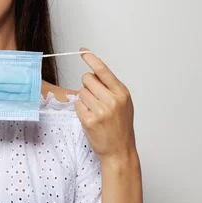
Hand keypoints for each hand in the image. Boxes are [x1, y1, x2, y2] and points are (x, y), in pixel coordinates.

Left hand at [75, 47, 136, 163]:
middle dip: (87, 85)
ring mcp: (100, 110)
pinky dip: (81, 110)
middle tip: (95, 98)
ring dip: (84, 100)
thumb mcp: (123, 104)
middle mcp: (112, 100)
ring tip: (95, 111)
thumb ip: (111, 88)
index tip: (83, 51)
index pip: (103, 70)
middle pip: (87, 78)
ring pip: (81, 92)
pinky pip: (77, 105)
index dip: (91, 59)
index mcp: (121, 93)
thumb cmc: (121, 127)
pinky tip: (91, 119)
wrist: (120, 151)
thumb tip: (93, 72)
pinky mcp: (88, 120)